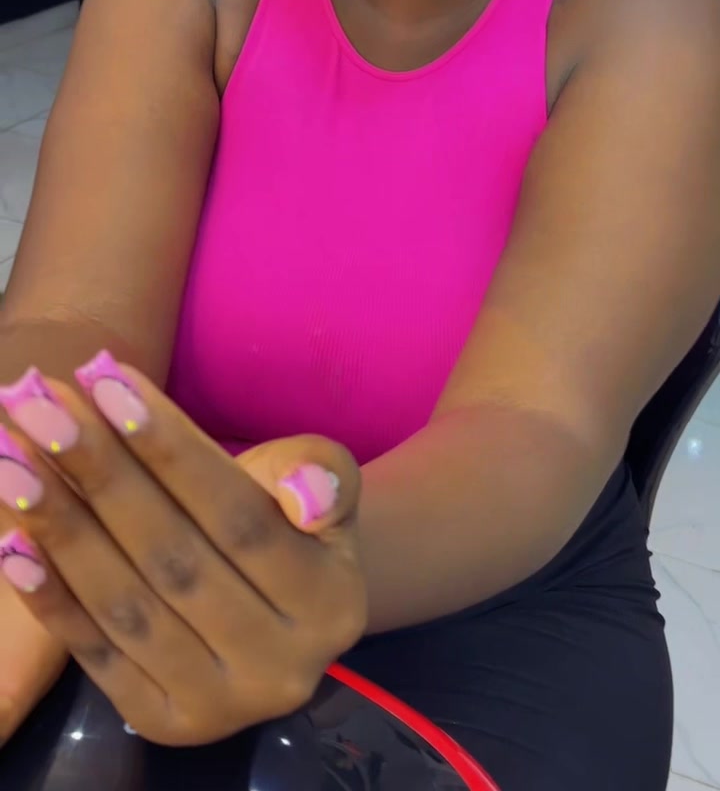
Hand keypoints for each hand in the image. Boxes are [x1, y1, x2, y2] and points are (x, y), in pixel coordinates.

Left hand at [0, 356, 365, 745]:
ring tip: (11, 457)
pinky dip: (51, 598)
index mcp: (332, 603)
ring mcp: (218, 707)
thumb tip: (305, 495)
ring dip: (59, 528)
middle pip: (174, 558)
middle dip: (99, 474)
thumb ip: (323, 474)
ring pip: (127, 606)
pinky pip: (97, 656)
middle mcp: (279, 669)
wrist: (277, 605)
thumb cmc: (291, 519)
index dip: (170, 449)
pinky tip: (14, 541)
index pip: (238, 516)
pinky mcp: (162, 724)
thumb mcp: (324, 481)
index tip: (107, 382)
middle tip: (38, 407)